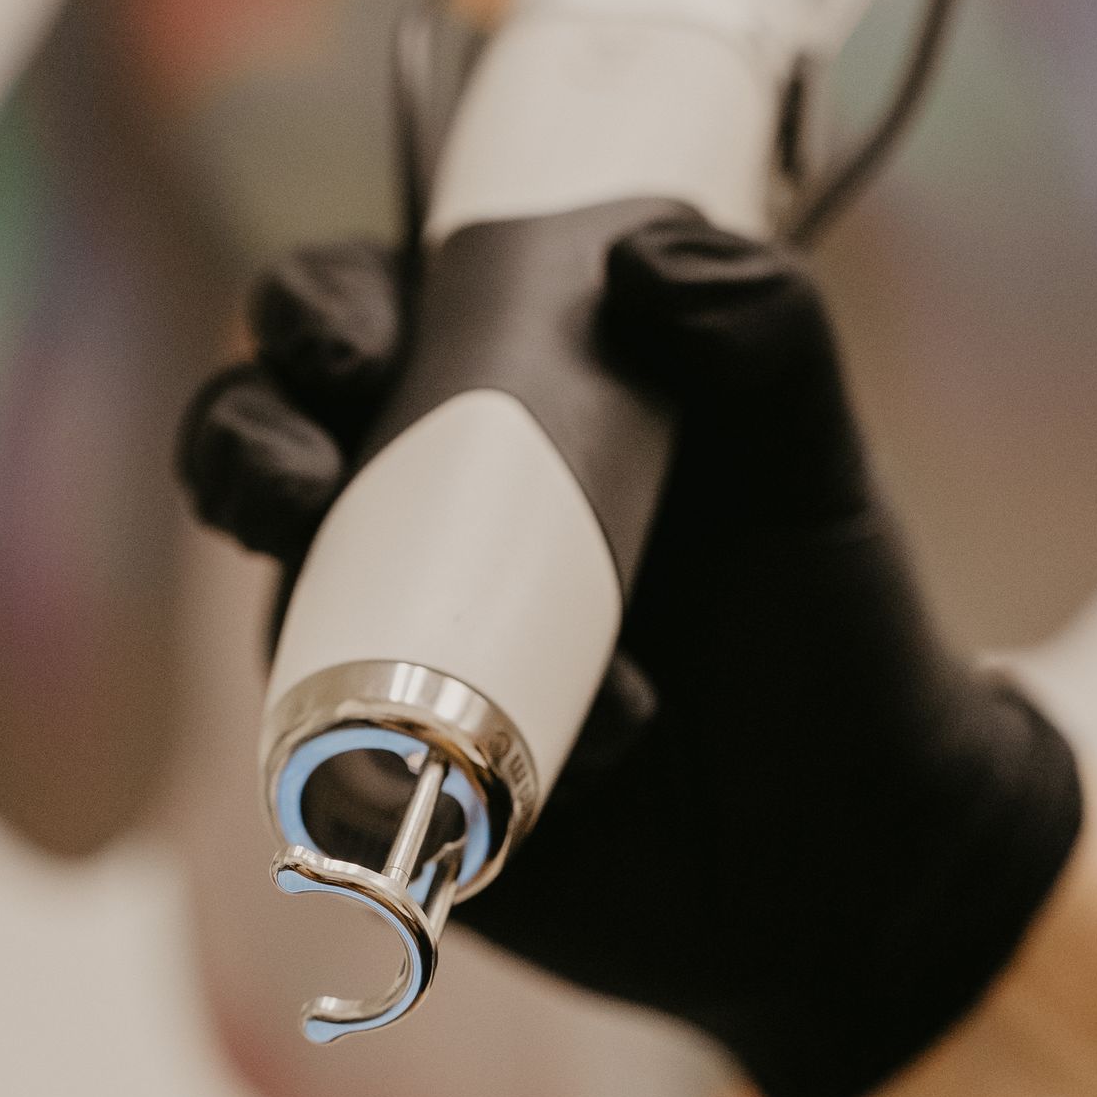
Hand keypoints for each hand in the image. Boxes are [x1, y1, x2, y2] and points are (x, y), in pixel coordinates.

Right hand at [178, 210, 1083, 1096]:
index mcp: (493, 394)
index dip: (313, 310)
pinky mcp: (389, 782)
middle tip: (302, 482)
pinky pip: (353, 761)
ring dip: (300, 594)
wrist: (849, 846)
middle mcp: (413, 509)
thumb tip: (643, 250)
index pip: (357, 311)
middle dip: (247, 443)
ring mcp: (390, 646)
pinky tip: (605, 755)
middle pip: (265, 437)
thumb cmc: (826, 631)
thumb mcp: (815, 465)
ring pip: (281, 594)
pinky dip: (439, 752)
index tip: (350, 344)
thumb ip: (767, 335)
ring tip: (404, 628)